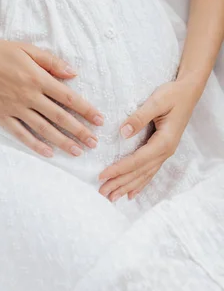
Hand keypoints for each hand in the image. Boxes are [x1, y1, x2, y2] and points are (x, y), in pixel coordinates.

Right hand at [0, 37, 104, 157]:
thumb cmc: (0, 52)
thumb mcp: (27, 49)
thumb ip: (51, 62)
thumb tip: (73, 73)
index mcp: (37, 78)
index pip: (68, 97)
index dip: (85, 109)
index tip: (99, 120)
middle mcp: (28, 95)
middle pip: (59, 116)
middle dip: (79, 130)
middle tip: (94, 142)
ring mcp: (15, 108)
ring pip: (43, 128)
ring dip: (62, 141)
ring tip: (77, 151)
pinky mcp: (2, 116)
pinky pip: (21, 134)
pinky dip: (35, 144)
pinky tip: (48, 153)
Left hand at [98, 80, 197, 201]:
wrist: (188, 92)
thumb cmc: (172, 95)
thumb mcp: (156, 101)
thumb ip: (139, 117)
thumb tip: (123, 132)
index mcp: (164, 141)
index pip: (137, 160)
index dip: (119, 169)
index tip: (102, 175)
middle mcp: (165, 151)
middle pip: (139, 172)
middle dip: (120, 183)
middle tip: (102, 192)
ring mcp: (165, 152)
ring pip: (144, 174)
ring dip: (128, 186)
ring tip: (113, 198)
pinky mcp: (163, 149)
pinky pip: (150, 171)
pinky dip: (140, 183)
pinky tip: (132, 193)